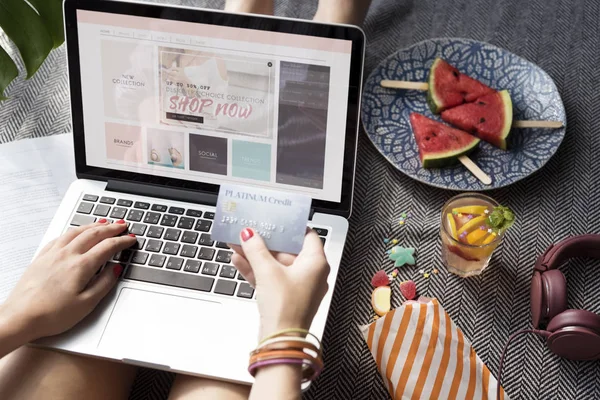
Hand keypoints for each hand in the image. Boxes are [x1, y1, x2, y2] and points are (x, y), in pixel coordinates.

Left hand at [1, 220, 135, 340]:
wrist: (20, 318)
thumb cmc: (50, 315)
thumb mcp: (86, 304)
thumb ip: (104, 284)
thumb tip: (115, 269)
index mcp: (81, 266)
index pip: (108, 246)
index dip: (122, 241)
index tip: (131, 239)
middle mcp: (67, 255)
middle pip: (94, 234)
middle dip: (111, 228)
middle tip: (122, 225)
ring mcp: (53, 254)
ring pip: (77, 232)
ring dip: (93, 225)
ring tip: (103, 222)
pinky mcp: (41, 257)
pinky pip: (61, 236)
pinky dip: (74, 231)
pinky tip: (75, 232)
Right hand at [230, 228, 329, 337]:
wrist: (280, 341)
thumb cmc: (285, 308)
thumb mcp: (267, 271)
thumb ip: (256, 249)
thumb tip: (249, 234)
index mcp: (316, 263)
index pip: (307, 235)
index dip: (291, 226)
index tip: (276, 219)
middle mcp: (310, 274)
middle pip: (287, 250)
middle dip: (265, 241)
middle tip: (252, 230)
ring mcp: (297, 286)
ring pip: (275, 264)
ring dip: (256, 255)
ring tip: (238, 243)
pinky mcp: (284, 297)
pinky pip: (270, 278)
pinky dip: (256, 270)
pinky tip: (238, 260)